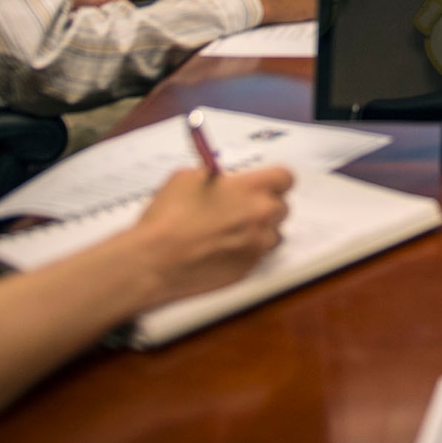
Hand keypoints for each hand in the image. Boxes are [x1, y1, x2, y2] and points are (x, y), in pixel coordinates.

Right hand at [133, 165, 292, 306]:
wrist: (155, 260)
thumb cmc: (168, 216)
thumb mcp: (188, 178)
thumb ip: (215, 175)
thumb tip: (223, 178)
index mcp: (250, 188)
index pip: (285, 178)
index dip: (274, 181)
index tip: (263, 184)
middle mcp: (261, 216)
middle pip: (282, 206)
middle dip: (266, 205)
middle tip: (243, 208)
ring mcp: (257, 244)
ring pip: (274, 233)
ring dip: (260, 230)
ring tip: (232, 231)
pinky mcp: (249, 267)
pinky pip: (259, 254)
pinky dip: (247, 250)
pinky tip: (224, 248)